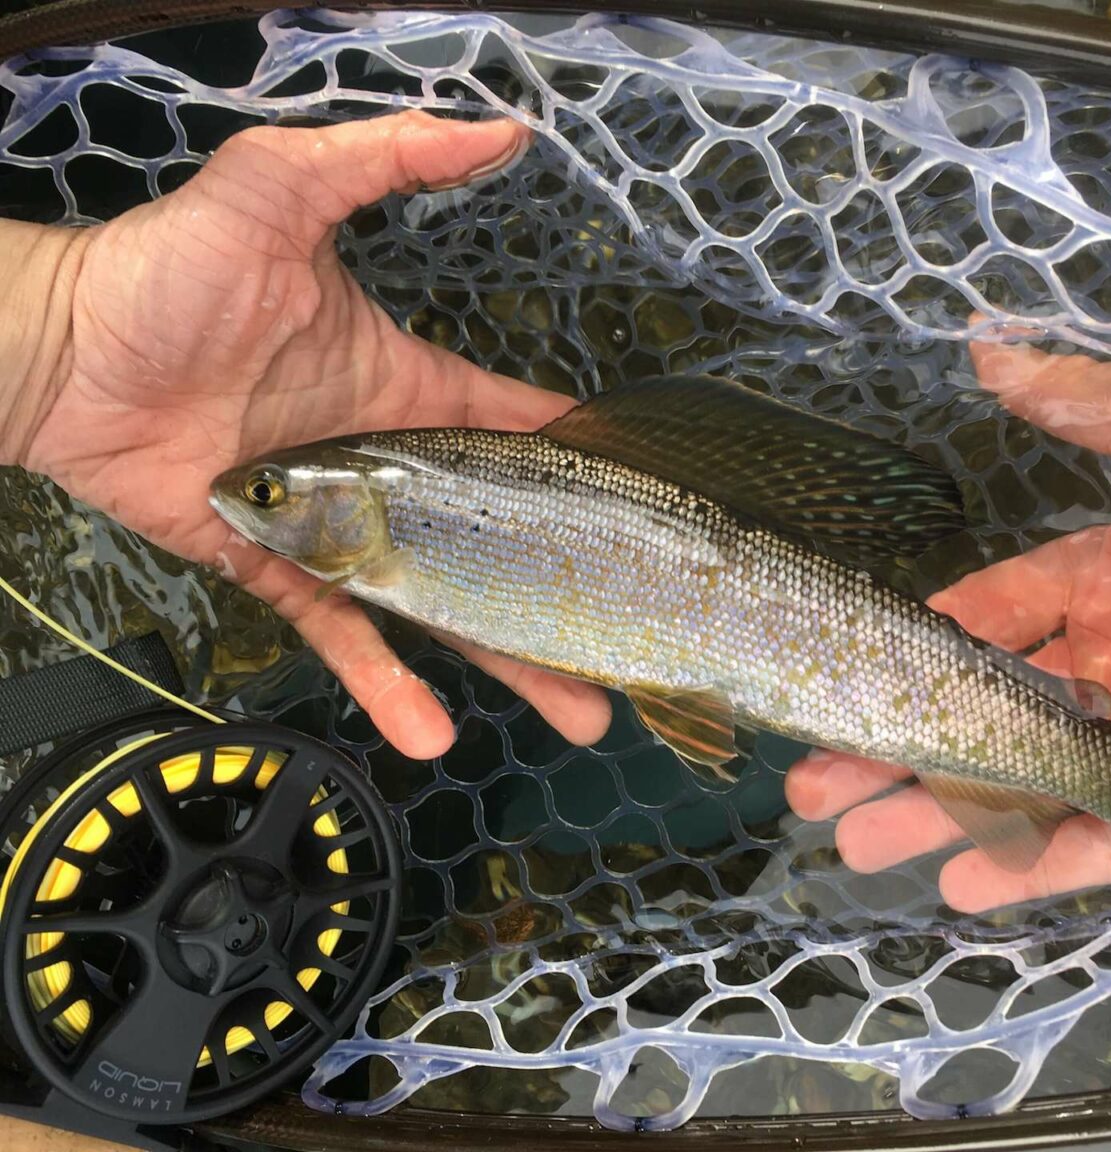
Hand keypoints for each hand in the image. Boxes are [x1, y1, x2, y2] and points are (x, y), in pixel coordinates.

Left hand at [4, 111, 609, 758]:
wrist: (62, 349)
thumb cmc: (169, 267)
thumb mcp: (281, 189)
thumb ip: (386, 158)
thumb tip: (503, 129)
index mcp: (407, 391)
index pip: (513, 432)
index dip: (577, 464)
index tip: (646, 504)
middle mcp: (389, 472)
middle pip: (496, 543)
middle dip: (564, 594)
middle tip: (632, 650)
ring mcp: (341, 529)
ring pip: (440, 607)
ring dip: (506, 663)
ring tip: (579, 715)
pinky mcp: (281, 571)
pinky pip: (343, 634)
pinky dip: (385, 681)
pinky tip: (433, 732)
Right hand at [786, 338, 1110, 911]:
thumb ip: (1091, 401)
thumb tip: (989, 348)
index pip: (1012, 604)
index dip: (939, 636)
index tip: (867, 667)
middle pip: (1000, 703)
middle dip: (912, 737)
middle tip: (825, 779)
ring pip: (1031, 780)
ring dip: (944, 810)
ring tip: (859, 839)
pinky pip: (1102, 842)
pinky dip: (1033, 866)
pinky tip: (958, 884)